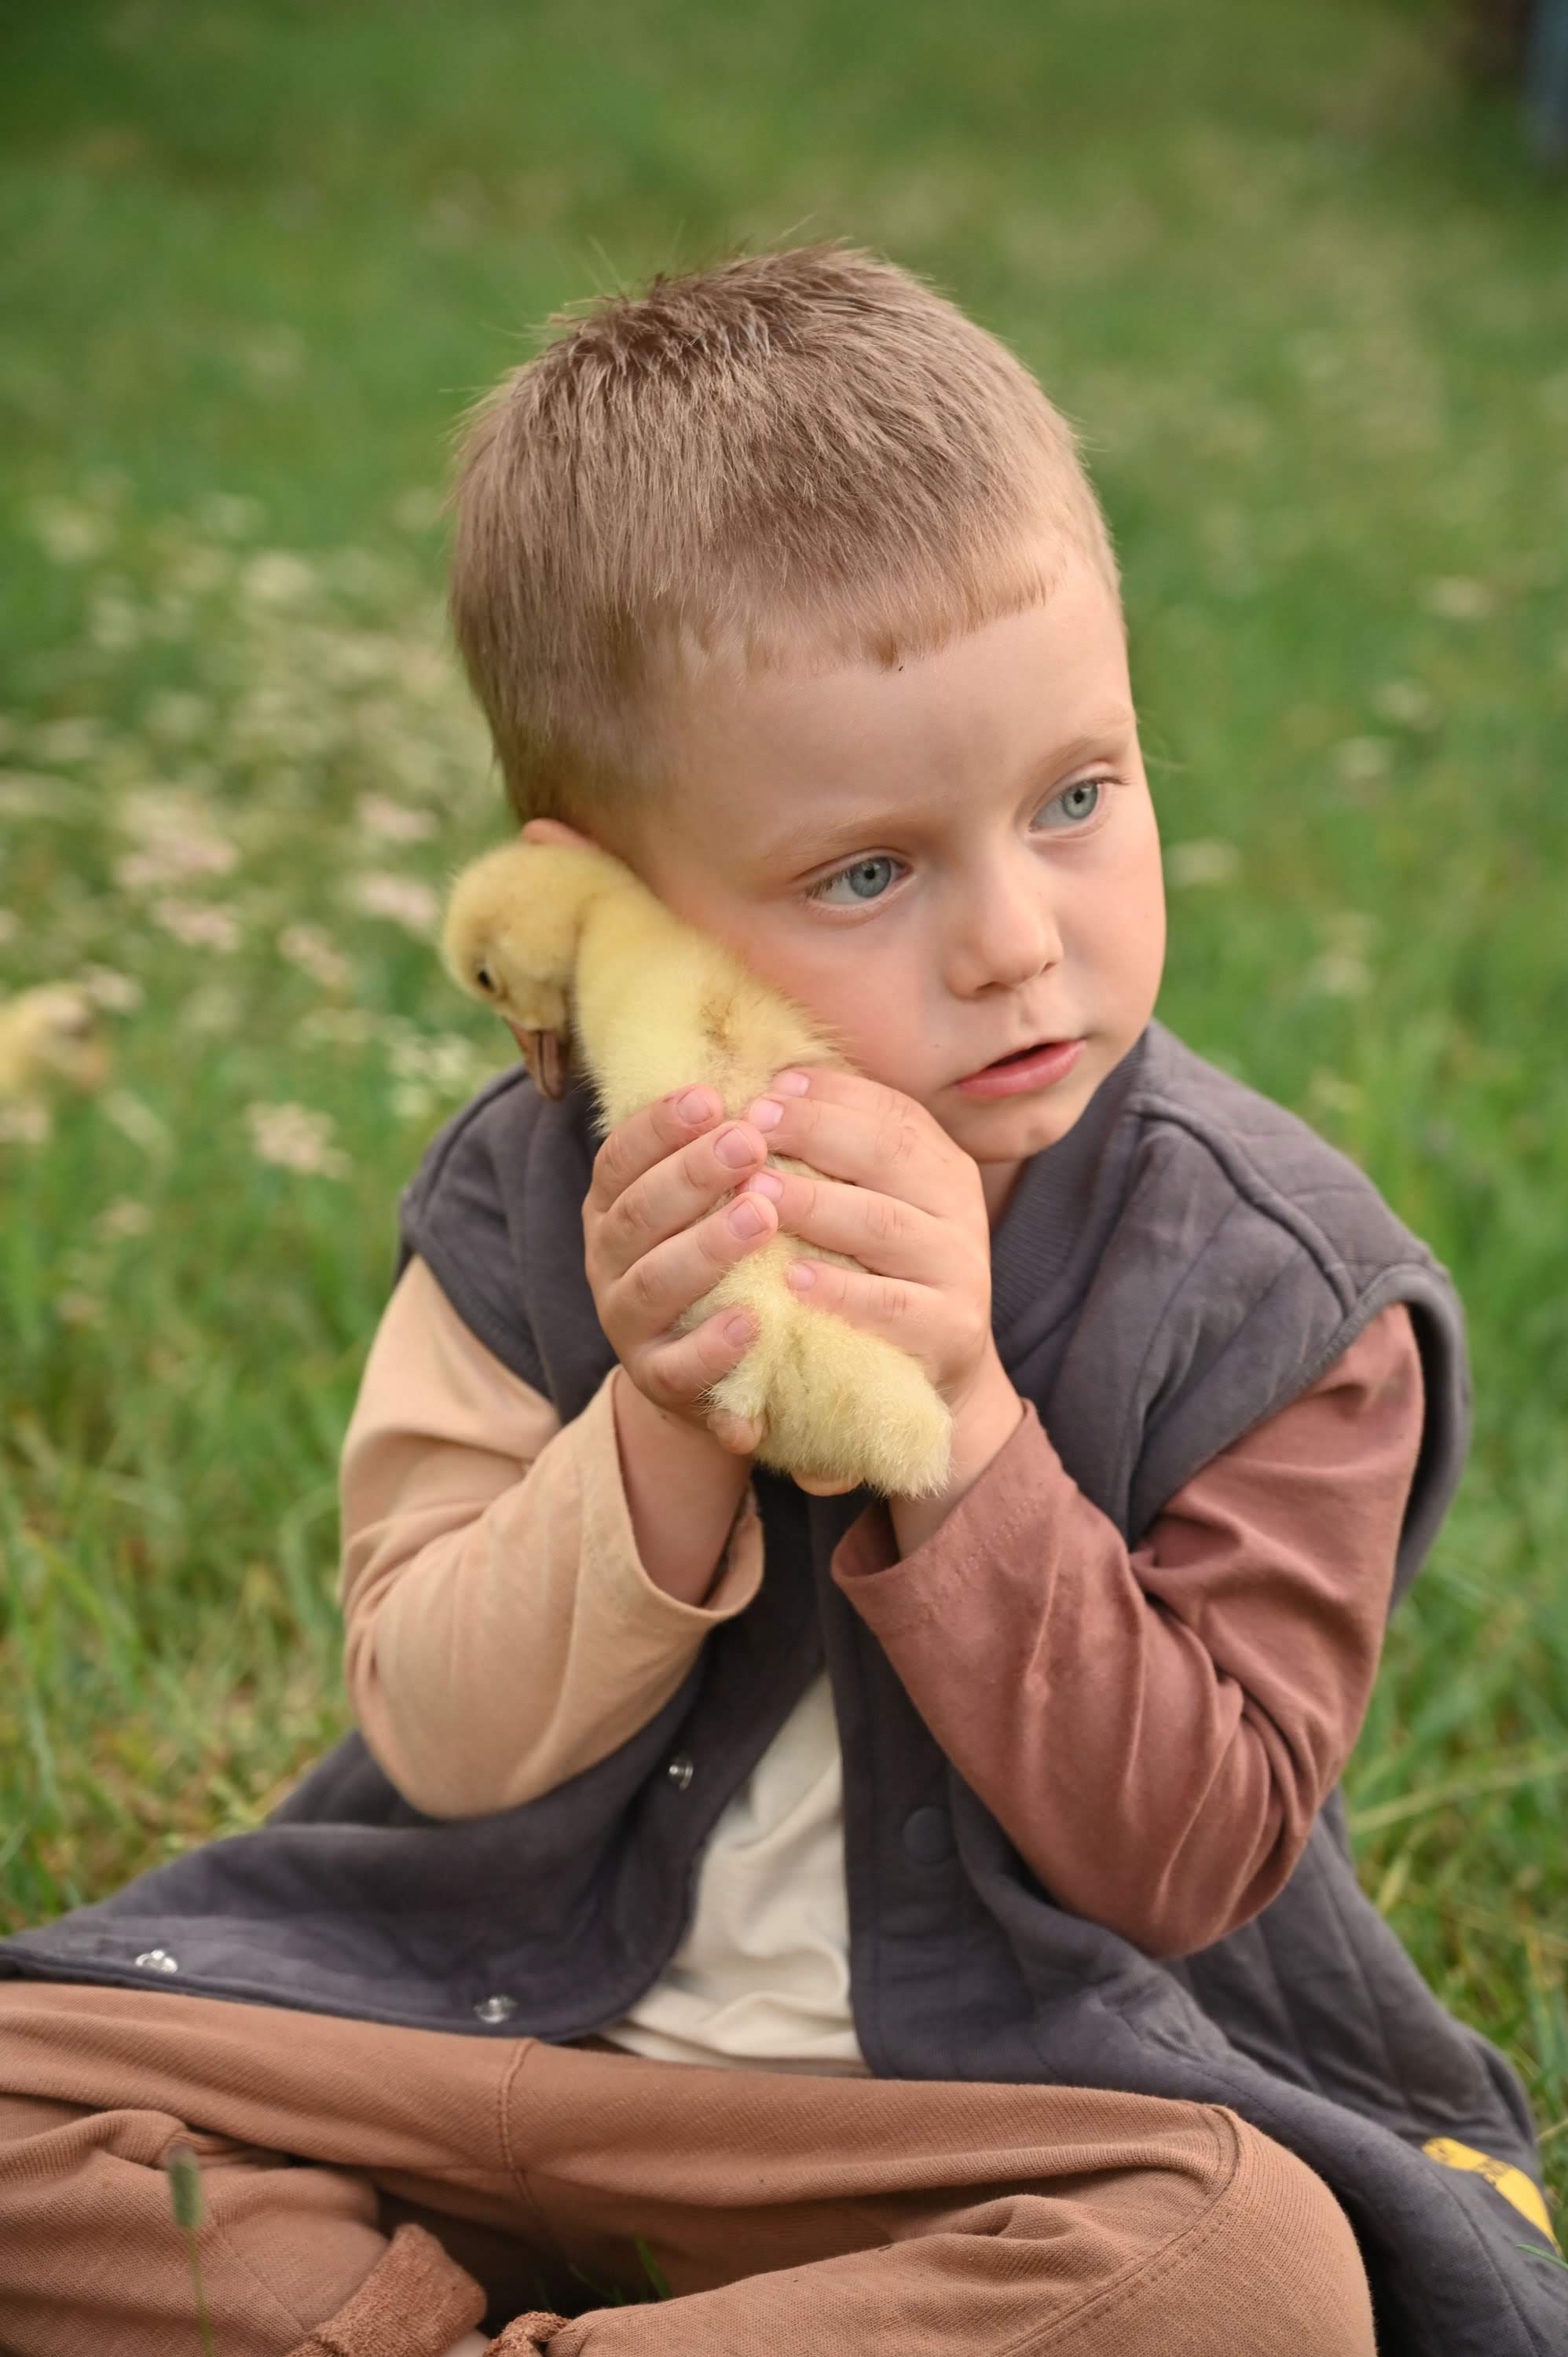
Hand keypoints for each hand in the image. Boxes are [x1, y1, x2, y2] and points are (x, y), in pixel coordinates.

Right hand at [581, 1084, 781, 1455]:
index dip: (658, 1126)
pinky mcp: (659, 1383)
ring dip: (706, 1248)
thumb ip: (722, 1152)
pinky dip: (712, 1346)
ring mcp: (628, 1325)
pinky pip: (678, 1368)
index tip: (709, 1097)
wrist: (711, 1371)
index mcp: (615, 1208)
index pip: (620, 1159)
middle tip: (749, 1143)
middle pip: (638, 1214)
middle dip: (690, 1175)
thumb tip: (775, 1074)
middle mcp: (609, 1262)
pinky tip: (753, 1321)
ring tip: (760, 1217)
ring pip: (655, 1284)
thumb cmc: (722, 1261)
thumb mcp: (709, 1203)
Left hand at [733, 1067, 1000, 1491]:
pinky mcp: (951, 1331)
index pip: (890, 1112)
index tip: (766, 1090)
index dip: (829, 1095)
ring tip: (756, 1192)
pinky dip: (841, 1290)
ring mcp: (960, 1269)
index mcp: (941, 1165)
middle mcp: (959, 1208)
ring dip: (816, 1203)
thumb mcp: (866, 1205)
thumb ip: (835, 1154)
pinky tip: (790, 1278)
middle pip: (888, 1154)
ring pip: (884, 1224)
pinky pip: (891, 1306)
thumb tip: (771, 1085)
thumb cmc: (875, 1275)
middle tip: (750, 1127)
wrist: (926, 1375)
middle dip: (815, 1132)